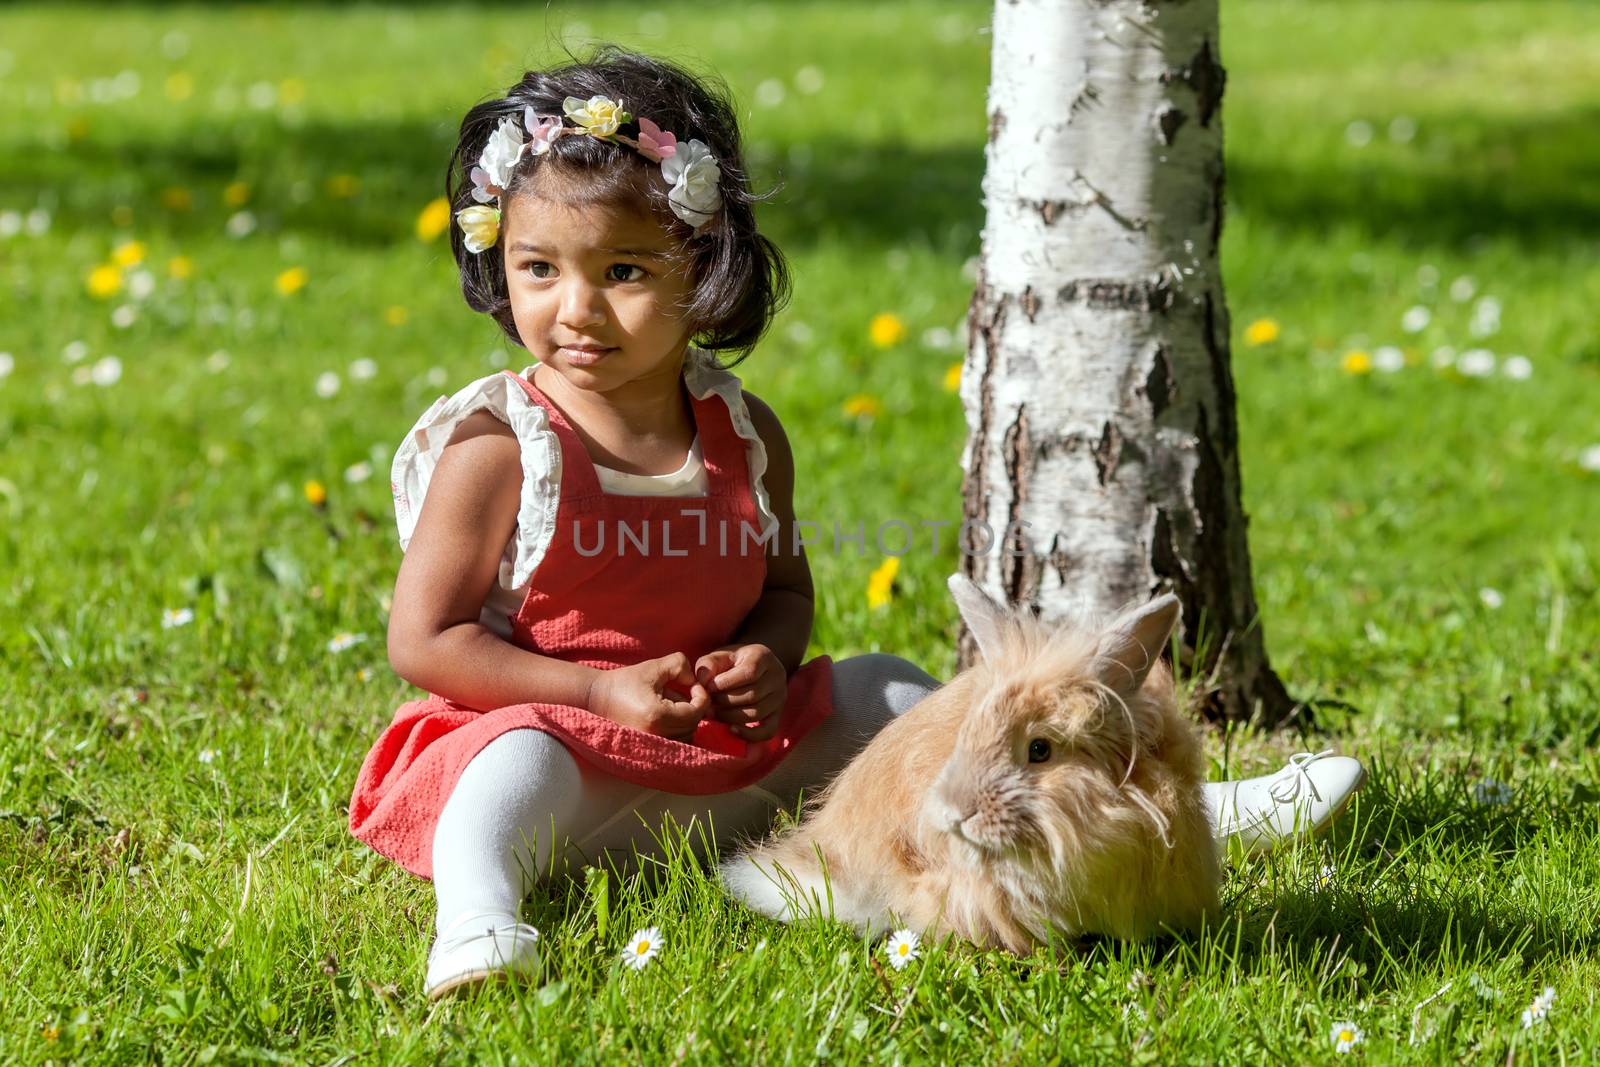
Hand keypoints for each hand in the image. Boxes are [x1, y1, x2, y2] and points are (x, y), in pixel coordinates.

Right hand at [586, 653, 709, 741]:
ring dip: (685, 720)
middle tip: (684, 692)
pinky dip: (676, 730)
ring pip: (685, 737)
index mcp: (658, 716)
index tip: (693, 685)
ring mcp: (651, 746)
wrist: (595, 699)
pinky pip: (674, 744)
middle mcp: (656, 735)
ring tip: (672, 703)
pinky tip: (667, 715)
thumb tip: (694, 680)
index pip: (696, 713)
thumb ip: (679, 666)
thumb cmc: (624, 682)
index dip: (701, 696)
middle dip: (694, 707)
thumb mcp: (653, 667)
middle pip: (693, 726)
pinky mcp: (647, 750)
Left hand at [694, 644, 786, 741]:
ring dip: (730, 717)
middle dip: (725, 701)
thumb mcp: (719, 656)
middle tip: (708, 703)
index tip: (708, 687)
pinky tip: (731, 730)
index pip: (749, 672)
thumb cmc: (730, 662)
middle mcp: (777, 677)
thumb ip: (708, 665)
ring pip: (756, 713)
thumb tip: (703, 683)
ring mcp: (779, 697)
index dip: (726, 682)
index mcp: (763, 656)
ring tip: (714, 713)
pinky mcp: (777, 715)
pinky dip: (749, 735)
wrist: (750, 669)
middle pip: (752, 695)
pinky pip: (767, 731)